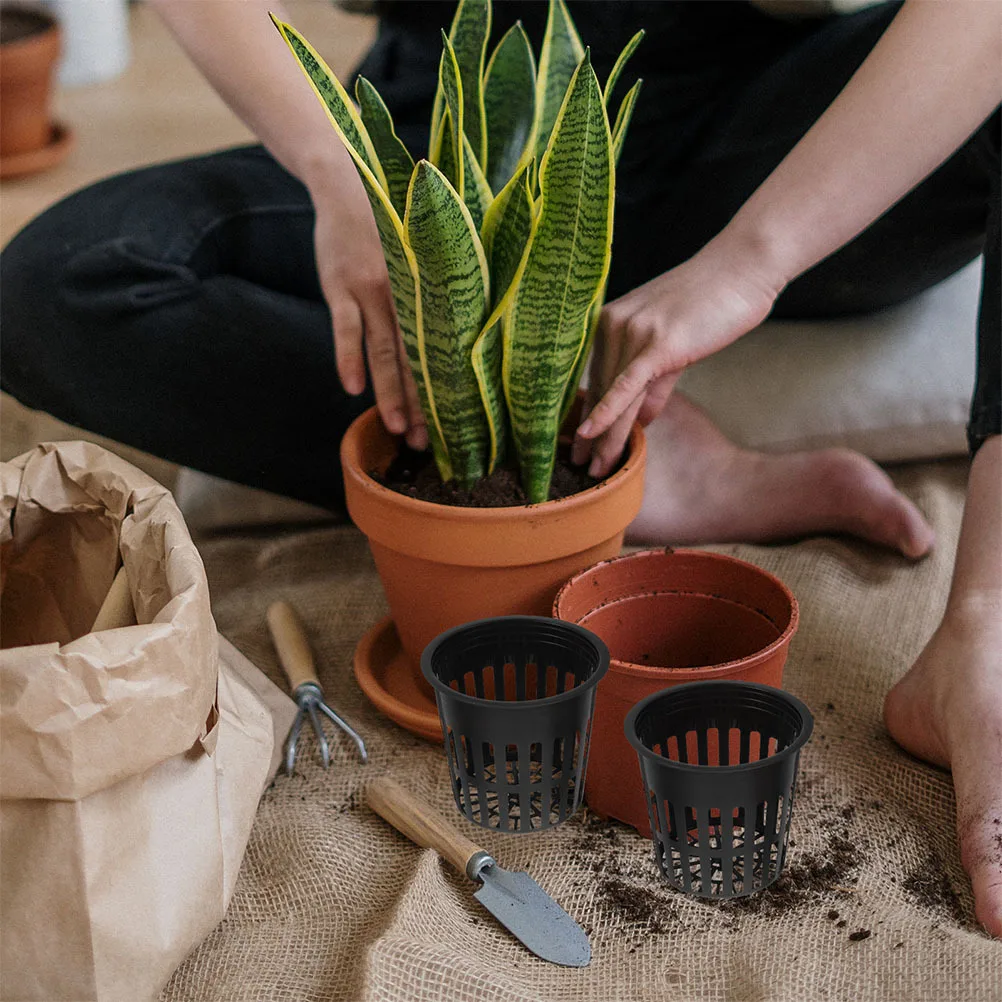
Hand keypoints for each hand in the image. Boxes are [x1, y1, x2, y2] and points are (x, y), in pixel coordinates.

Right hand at [310, 166, 427, 450]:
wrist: (348, 184)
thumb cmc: (394, 227)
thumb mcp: (425, 257)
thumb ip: (438, 293)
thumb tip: (459, 338)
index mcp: (431, 293)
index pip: (440, 352)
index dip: (444, 391)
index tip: (453, 427)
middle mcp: (407, 295)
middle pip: (416, 361)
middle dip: (421, 406)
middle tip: (427, 443)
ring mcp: (372, 289)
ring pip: (384, 352)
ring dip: (390, 394)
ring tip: (397, 430)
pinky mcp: (341, 284)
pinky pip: (346, 327)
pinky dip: (348, 358)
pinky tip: (352, 388)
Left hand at [572, 245, 780, 476]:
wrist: (742, 268)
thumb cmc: (712, 301)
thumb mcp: (673, 344)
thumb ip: (655, 384)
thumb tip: (643, 421)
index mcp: (611, 321)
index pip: (596, 379)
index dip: (588, 415)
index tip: (577, 446)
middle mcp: (613, 325)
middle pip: (600, 391)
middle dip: (590, 436)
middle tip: (578, 470)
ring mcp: (634, 332)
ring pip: (614, 396)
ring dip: (604, 438)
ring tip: (595, 471)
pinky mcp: (657, 343)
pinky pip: (627, 385)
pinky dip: (608, 412)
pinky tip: (592, 436)